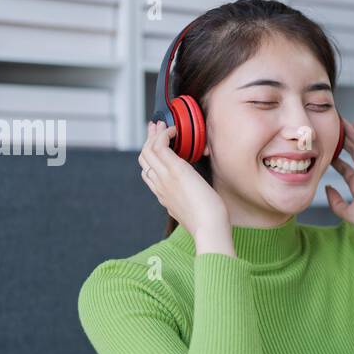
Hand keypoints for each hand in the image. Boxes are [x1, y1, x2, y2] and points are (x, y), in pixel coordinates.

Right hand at [138, 120, 228, 239]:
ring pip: (148, 150)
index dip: (150, 157)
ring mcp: (165, 177)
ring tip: (164, 124)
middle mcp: (159, 185)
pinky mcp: (175, 170)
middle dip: (148, 140)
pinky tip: (174, 131)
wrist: (209, 228)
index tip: (157, 145)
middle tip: (156, 128)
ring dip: (155, 133)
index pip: (147, 173)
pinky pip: (160, 145)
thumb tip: (194, 193)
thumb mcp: (193, 211)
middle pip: (144, 158)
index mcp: (163, 196)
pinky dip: (164, 134)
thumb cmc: (209, 222)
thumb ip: (188, 201)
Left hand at [326, 121, 353, 246]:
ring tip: (341, 120)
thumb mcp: (348, 212)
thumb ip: (335, 202)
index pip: (343, 166)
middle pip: (352, 150)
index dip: (333, 156)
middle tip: (331, 127)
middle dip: (342, 139)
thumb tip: (327, 188)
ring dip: (353, 132)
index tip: (323, 148)